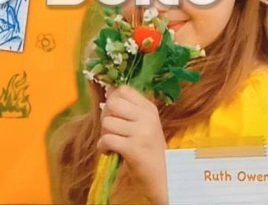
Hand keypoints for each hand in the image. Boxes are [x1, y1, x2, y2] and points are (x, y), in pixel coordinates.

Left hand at [98, 86, 167, 204]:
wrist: (164, 178)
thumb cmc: (149, 150)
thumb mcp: (145, 124)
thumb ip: (129, 109)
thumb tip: (108, 91)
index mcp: (149, 108)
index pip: (124, 89)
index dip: (113, 98)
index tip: (113, 112)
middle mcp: (147, 117)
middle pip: (113, 103)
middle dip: (105, 115)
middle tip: (110, 129)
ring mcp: (141, 132)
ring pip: (107, 122)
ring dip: (104, 134)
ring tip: (112, 142)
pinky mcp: (134, 148)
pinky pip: (107, 139)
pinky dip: (103, 147)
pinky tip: (109, 151)